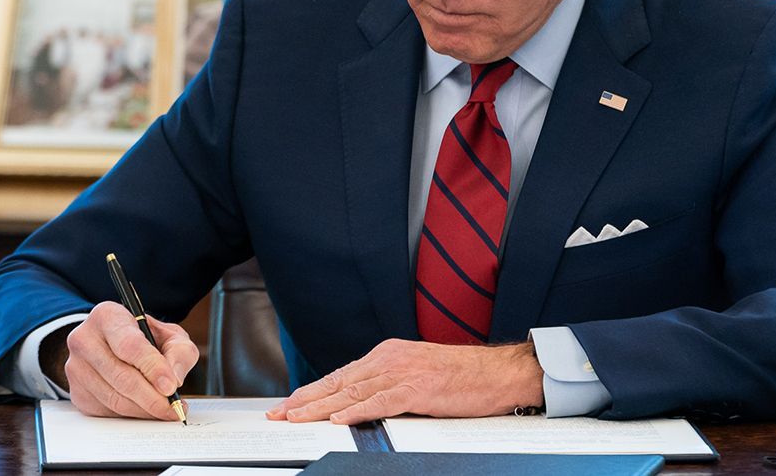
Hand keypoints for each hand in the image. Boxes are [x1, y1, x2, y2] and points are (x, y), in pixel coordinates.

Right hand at [63, 300, 198, 420]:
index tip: (171, 386)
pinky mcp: (77, 393)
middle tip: (173, 407)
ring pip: (115, 398)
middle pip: (121, 376)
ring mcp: (77, 368)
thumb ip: (179, 352)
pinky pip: (107, 411)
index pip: (129, 345)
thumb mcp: (169, 335)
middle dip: (152, 397)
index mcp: (107, 316)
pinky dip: (132, 415)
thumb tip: (174, 379)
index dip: (152, 368)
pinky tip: (146, 409)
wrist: (113, 346)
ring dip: (144, 409)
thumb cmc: (143, 339)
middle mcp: (85, 339)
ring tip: (165, 410)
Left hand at [266, 339, 543, 423]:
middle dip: (305, 400)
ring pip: (352, 393)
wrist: (496, 372)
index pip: (341, 376)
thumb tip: (358, 406)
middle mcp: (389, 360)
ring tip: (296, 418)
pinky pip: (381, 402)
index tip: (288, 404)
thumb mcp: (416, 375)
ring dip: (320, 408)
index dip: (312, 391)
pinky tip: (338, 420)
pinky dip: (357, 412)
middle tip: (279, 414)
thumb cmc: (461, 377)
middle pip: (338, 383)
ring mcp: (402, 373)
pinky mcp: (418, 389)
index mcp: (386, 355)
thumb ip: (387, 386)